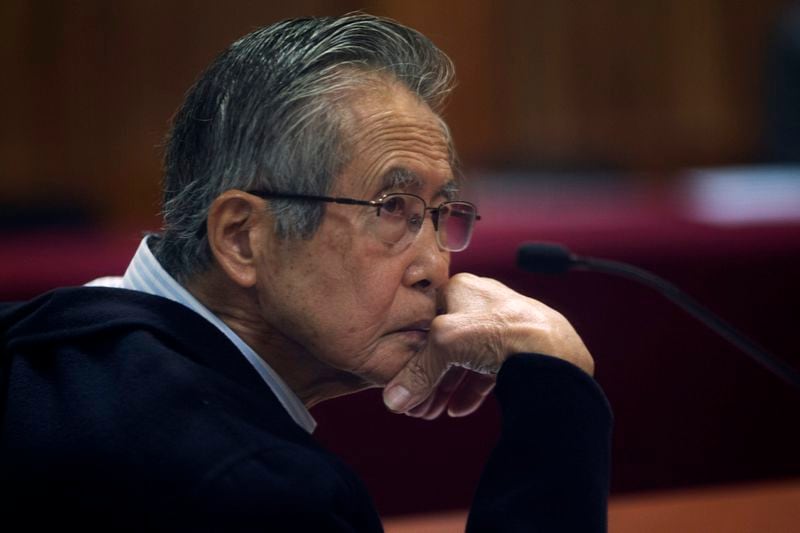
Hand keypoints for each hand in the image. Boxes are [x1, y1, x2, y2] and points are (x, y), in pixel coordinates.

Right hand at [383, 273, 592, 414]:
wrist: (554, 351)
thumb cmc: (500, 331)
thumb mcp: (445, 345)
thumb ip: (417, 373)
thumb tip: (393, 399)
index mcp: (460, 288)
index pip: (425, 320)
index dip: (412, 354)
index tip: (404, 382)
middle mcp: (482, 302)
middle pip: (445, 344)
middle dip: (430, 378)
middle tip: (418, 406)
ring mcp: (503, 325)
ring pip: (466, 358)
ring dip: (448, 387)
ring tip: (436, 412)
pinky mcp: (520, 347)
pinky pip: (488, 369)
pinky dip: (472, 389)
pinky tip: (460, 409)